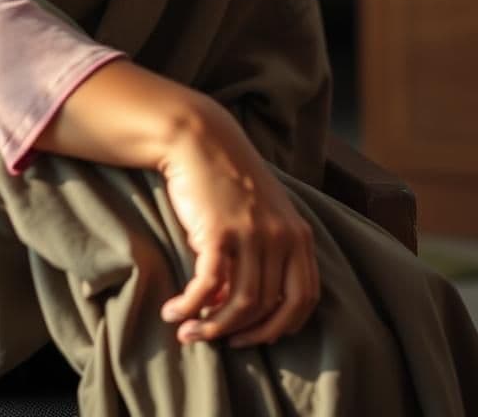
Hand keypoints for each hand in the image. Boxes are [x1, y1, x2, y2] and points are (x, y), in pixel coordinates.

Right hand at [157, 93, 319, 347]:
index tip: (253, 336)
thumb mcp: (260, 214)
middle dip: (243, 335)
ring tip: (187, 333)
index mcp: (298, 234)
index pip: (304, 299)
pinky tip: (173, 313)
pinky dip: (189, 307)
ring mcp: (253, 234)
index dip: (279, 326)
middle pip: (270, 308)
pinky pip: (208, 286)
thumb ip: (263, 255)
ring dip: (211, 327)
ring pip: (240, 304)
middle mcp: (282, 236)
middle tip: (216, 339)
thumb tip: (237, 305)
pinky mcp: (219, 231)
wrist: (199, 138)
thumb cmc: (226, 178)